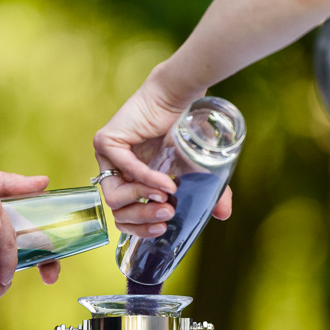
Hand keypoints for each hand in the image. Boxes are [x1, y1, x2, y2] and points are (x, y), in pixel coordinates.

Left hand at [93, 69, 232, 237]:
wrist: (181, 99)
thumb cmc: (186, 130)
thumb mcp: (198, 170)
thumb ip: (209, 194)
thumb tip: (224, 215)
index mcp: (130, 184)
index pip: (125, 218)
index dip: (141, 230)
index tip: (163, 229)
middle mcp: (115, 173)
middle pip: (117, 212)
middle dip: (144, 219)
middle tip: (168, 214)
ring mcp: (107, 158)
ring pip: (113, 198)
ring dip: (142, 201)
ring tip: (167, 198)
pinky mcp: (105, 142)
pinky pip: (123, 169)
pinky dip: (145, 179)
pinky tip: (166, 182)